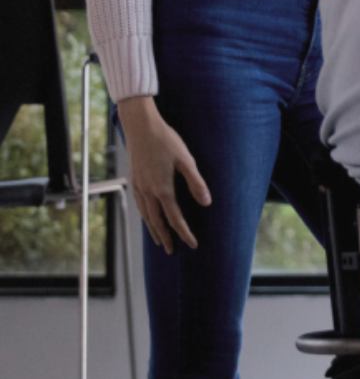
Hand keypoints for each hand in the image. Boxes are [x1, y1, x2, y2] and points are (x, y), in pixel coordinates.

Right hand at [115, 96, 210, 253]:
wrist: (141, 127)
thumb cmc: (166, 141)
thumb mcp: (186, 160)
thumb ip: (196, 182)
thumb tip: (206, 203)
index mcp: (162, 189)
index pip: (175, 218)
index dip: (184, 233)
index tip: (193, 244)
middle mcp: (148, 191)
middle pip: (157, 221)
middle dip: (165, 237)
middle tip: (171, 251)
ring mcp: (139, 186)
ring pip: (145, 215)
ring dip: (153, 229)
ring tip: (158, 240)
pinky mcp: (134, 179)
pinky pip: (139, 205)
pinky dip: (144, 216)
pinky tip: (147, 216)